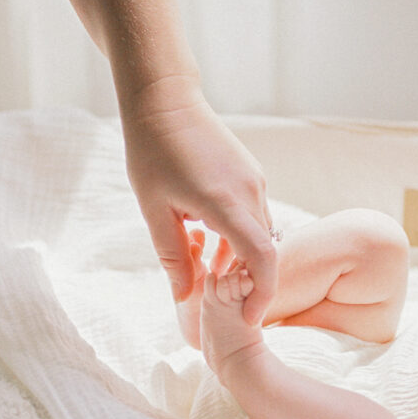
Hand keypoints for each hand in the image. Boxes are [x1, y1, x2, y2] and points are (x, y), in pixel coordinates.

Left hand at [122, 86, 276, 324]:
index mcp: (225, 203)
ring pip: (261, 234)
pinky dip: (240, 237)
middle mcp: (250, 192)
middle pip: (265, 251)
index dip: (261, 294)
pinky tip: (211, 240)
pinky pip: (255, 216)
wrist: (165, 100)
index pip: (262, 258)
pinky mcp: (252, 174)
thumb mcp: (154, 210)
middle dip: (248, 281)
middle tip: (221, 300)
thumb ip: (174, 256)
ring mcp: (255, 181)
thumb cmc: (152, 152)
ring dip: (242, 258)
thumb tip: (185, 297)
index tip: (249, 318)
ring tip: (209, 269)